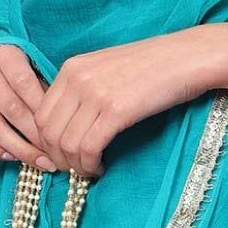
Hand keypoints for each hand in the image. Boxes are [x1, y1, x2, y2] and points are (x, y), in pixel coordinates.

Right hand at [0, 44, 53, 168]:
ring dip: (17, 149)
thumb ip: (42, 90)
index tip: (58, 133)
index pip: (25, 84)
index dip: (42, 112)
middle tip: (52, 155)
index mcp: (4, 55)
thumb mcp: (30, 68)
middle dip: (34, 136)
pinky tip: (8, 156)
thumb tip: (60, 124)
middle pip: (11, 108)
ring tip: (36, 161)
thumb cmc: (12, 70)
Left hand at [30, 23, 227, 178]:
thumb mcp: (106, 68)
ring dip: (75, 165)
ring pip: (66, 144)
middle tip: (73, 169)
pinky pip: (88, 148)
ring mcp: (96, 94)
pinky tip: (101, 167)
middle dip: (57, 157)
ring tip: (90, 170)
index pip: (40, 113)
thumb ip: (82, 89)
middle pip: (48, 132)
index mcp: (72, 67)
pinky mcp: (116, 111)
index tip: (61, 155)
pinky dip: (90, 165)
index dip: (46, 142)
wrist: (187, 58)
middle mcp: (78, 78)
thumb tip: (67, 125)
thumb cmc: (152, 66)